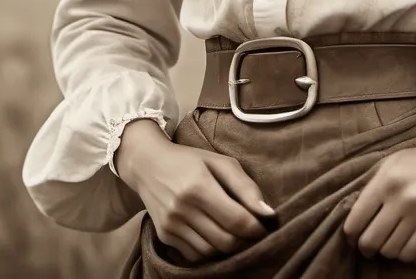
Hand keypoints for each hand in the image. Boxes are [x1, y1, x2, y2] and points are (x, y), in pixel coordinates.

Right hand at [115, 119, 275, 261]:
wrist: (148, 165)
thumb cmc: (190, 160)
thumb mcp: (220, 162)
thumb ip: (245, 187)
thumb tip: (268, 213)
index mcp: (199, 186)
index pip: (236, 220)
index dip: (256, 228)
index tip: (265, 226)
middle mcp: (182, 208)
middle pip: (225, 240)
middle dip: (245, 240)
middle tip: (252, 231)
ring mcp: (171, 225)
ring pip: (211, 252)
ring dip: (228, 247)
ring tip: (235, 233)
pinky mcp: (164, 236)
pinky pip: (194, 255)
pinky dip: (209, 250)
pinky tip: (214, 235)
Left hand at [341, 137, 415, 267]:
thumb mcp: (396, 162)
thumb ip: (375, 185)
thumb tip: (355, 215)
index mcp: (389, 181)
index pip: (357, 220)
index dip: (352, 234)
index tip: (355, 238)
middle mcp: (406, 200)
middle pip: (374, 242)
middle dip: (369, 248)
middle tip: (372, 248)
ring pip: (398, 253)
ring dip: (395, 252)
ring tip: (397, 243)